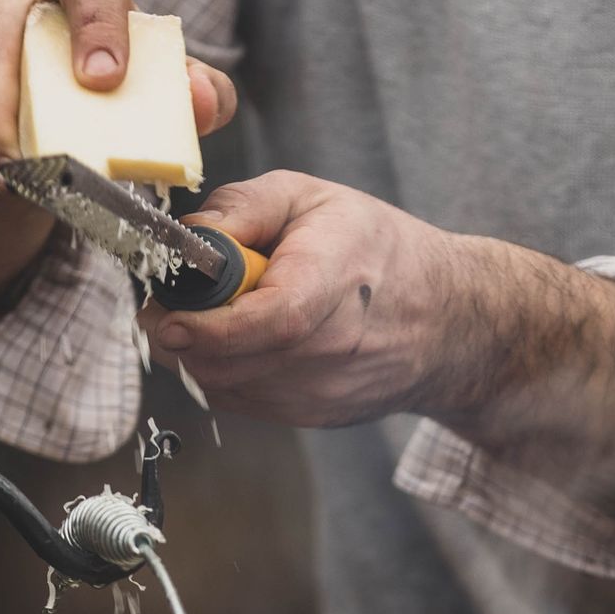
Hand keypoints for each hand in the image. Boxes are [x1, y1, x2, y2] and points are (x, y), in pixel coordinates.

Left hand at [145, 172, 614, 507]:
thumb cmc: (377, 250)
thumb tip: (185, 238)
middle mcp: (335, 347)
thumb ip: (241, 207)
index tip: (168, 315)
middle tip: (172, 302)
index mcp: (337, 278)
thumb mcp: (310, 197)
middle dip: (183, 335)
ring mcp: (324, 391)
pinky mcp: (313, 416)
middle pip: (231, 361)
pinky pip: (240, 401)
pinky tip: (245, 340)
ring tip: (218, 314)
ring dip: (201, 355)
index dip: (210, 325)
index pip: (272, 319)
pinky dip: (225, 372)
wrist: (446, 319)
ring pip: (226, 386)